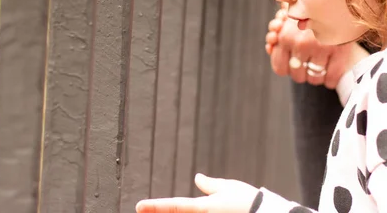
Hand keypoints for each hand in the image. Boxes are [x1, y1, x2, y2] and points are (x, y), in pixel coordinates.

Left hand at [135, 174, 258, 212]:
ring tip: (156, 212)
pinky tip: (178, 212)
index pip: (172, 205)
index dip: (154, 206)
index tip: (138, 206)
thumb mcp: (227, 187)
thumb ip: (210, 185)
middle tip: (143, 211)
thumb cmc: (248, 200)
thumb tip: (197, 178)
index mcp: (202, 207)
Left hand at [265, 7, 368, 88]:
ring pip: (314, 79)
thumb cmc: (309, 10)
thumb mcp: (288, 15)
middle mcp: (301, 44)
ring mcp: (321, 48)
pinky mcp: (340, 50)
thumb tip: (270, 47)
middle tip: (309, 64)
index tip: (294, 64)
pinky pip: (332, 77)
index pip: (280, 68)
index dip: (287, 69)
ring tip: (321, 66)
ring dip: (317, 76)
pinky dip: (331, 79)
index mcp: (285, 36)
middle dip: (302, 72)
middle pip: (297, 75)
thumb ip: (277, 30)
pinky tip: (331, 72)